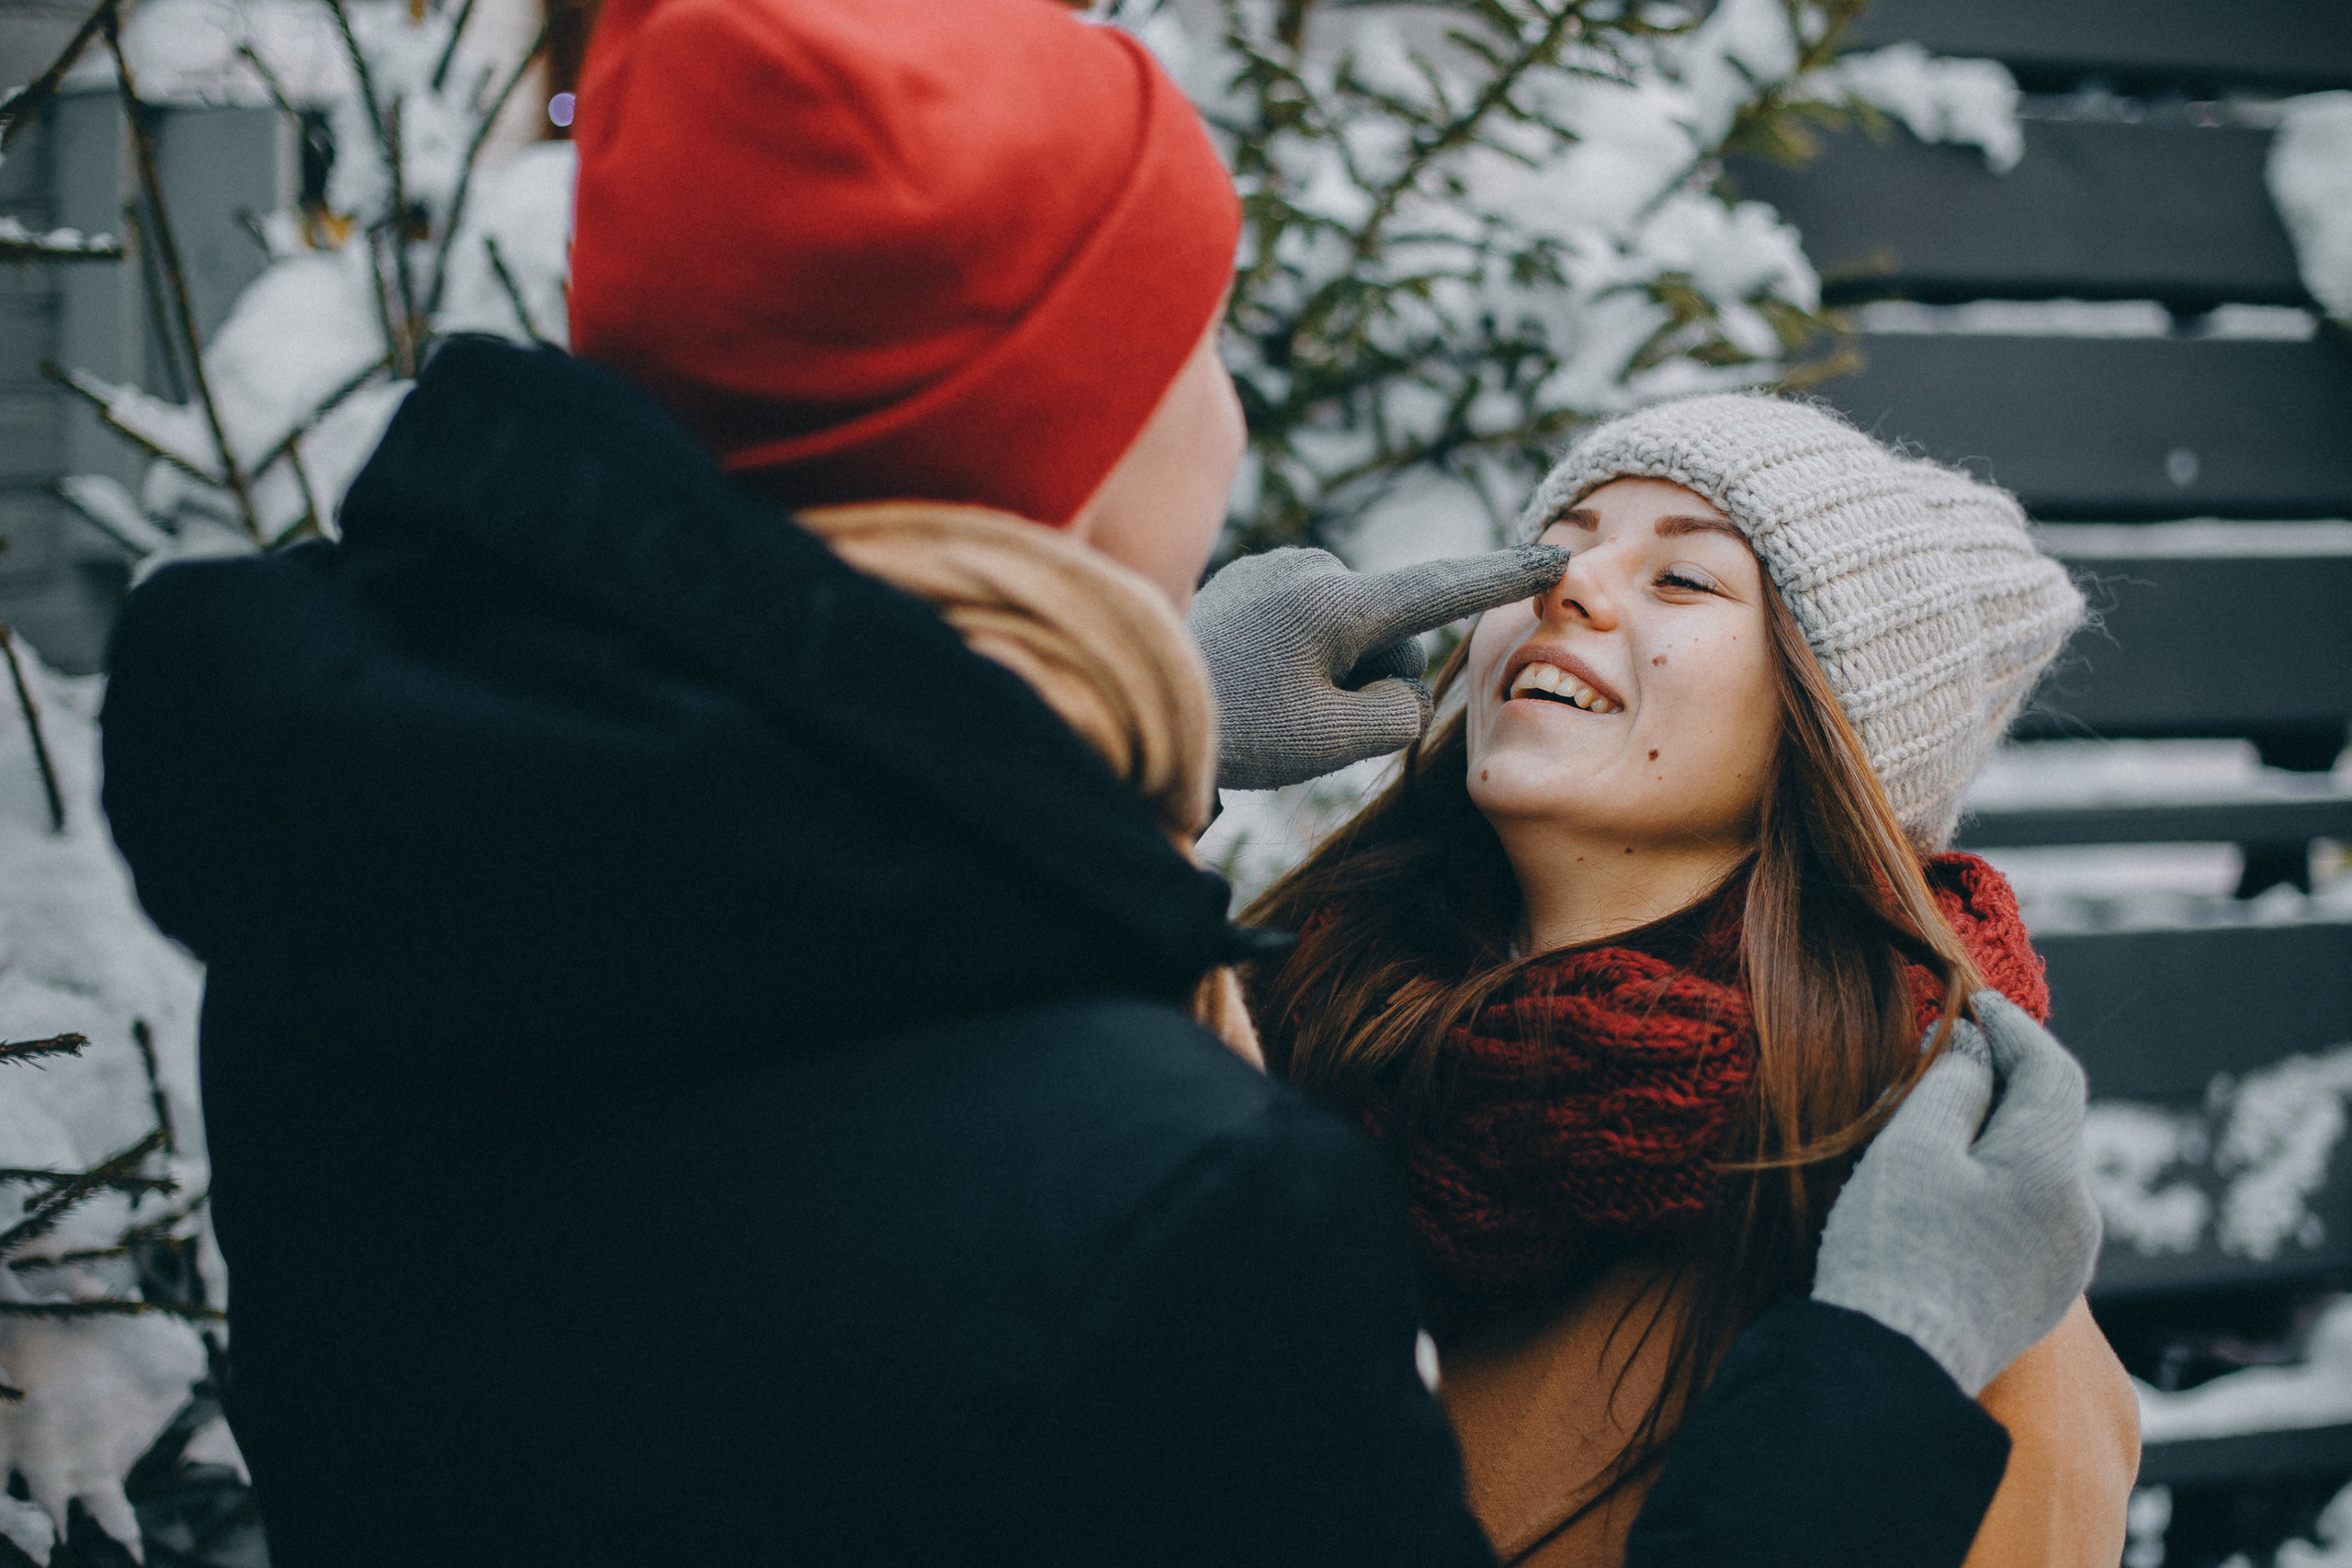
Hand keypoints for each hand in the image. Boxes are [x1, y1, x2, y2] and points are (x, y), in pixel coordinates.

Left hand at [1187, 545, 1569, 790]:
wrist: (1132, 699)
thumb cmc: (1231, 729)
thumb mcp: (1330, 742)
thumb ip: (1397, 715)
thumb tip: (1401, 686)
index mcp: (1338, 602)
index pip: (1442, 588)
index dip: (1504, 578)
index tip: (1554, 557)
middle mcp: (1312, 566)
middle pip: (1391, 634)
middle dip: (1370, 678)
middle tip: (1300, 719)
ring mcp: (1279, 564)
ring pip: (1350, 628)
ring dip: (1331, 669)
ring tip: (1265, 698)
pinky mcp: (1253, 574)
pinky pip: (1309, 619)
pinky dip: (1299, 654)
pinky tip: (1250, 677)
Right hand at [1810, 992, 2100, 1396]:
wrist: (1892, 1365)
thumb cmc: (1894, 1249)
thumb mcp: (1911, 1148)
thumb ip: (1950, 1086)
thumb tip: (1973, 1048)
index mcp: (2052, 1168)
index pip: (2052, 1070)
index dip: (2013, 1028)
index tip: (1971, 1001)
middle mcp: (2078, 1213)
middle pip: (2052, 1120)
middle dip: (2004, 1079)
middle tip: (1945, 1051)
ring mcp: (2067, 1261)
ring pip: (2041, 1169)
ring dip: (1999, 1132)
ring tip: (1936, 1116)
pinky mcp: (2043, 1295)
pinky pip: (2032, 1213)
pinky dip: (1999, 1179)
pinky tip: (1951, 1184)